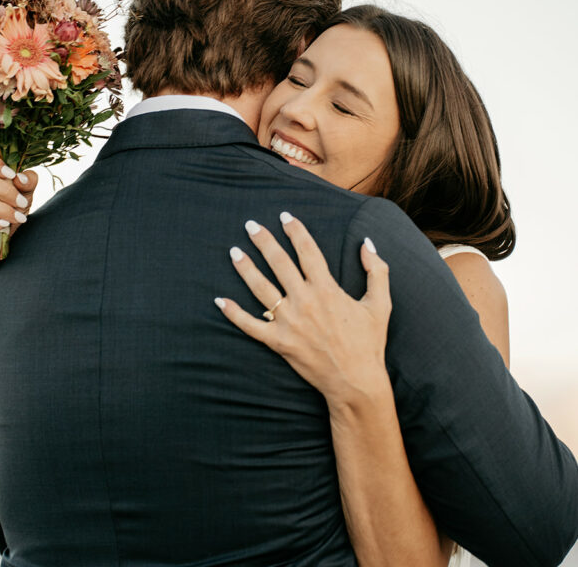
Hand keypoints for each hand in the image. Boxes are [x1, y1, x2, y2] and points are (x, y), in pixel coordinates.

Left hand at [215, 214, 391, 411]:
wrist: (356, 383)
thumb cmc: (369, 344)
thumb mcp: (380, 304)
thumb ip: (376, 271)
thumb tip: (366, 243)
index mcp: (327, 289)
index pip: (307, 250)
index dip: (295, 230)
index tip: (284, 216)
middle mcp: (305, 301)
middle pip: (279, 263)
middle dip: (263, 241)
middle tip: (250, 225)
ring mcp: (289, 322)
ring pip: (261, 288)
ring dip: (245, 268)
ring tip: (233, 251)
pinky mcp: (279, 343)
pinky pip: (251, 326)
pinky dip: (234, 313)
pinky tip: (219, 300)